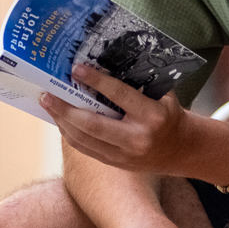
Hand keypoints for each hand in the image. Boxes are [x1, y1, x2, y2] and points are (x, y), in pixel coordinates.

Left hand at [42, 65, 209, 176]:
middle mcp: (137, 139)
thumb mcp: (162, 95)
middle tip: (47, 93)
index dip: (96, 81)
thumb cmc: (169, 114)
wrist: (181, 149)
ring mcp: (124, 156)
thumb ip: (136, 84)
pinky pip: (86, 149)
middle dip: (66, 109)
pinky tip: (61, 119)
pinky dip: (70, 133)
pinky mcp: (115, 164)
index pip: (119, 96)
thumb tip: (103, 64)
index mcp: (152, 117)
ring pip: (84, 139)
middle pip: (93, 124)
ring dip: (62, 121)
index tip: (77, 69)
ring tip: (48, 104)